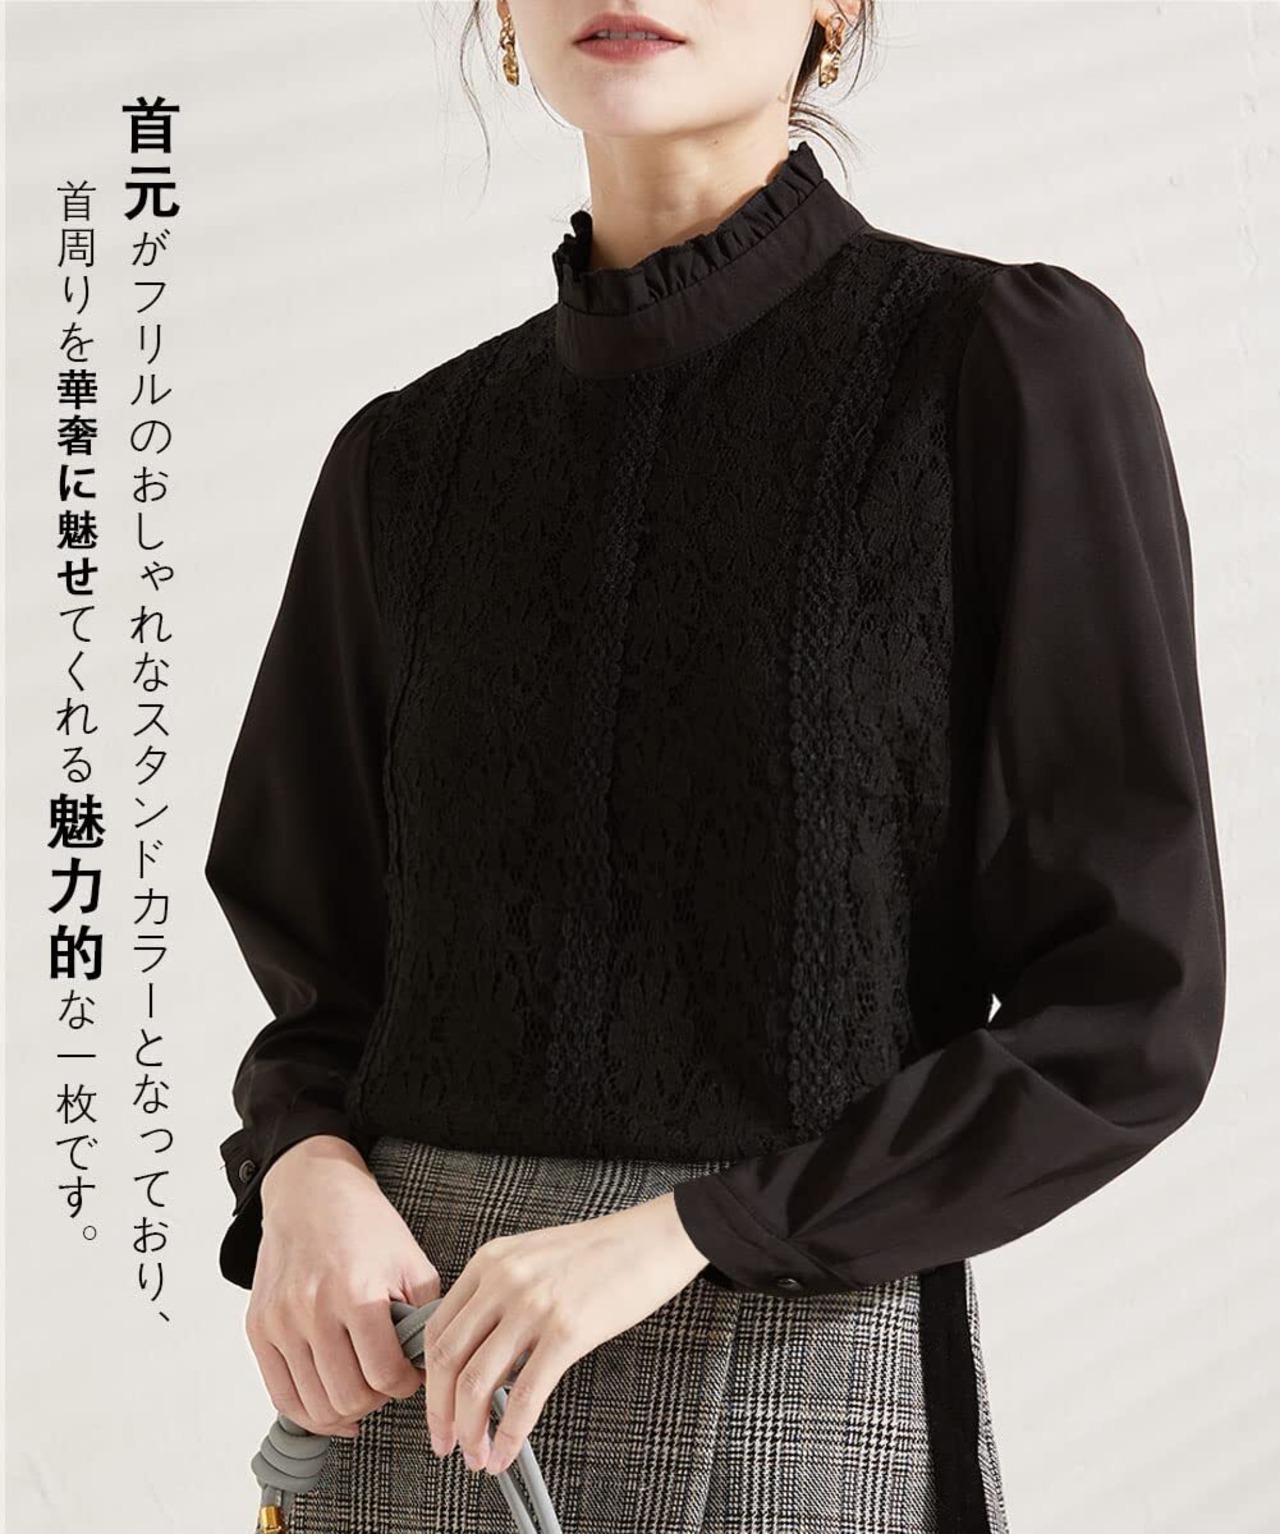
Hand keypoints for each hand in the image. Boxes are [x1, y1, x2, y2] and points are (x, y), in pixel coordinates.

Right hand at [246, 1134, 437, 1437]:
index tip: (412, 1375)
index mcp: (356, 1291)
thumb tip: (428, 1369)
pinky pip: (281, 1396)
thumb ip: (424, 1317)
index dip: (407, 1385)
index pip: (384, 1375)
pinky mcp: (258, 1328)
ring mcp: (280, 1322)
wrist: (311, 1191)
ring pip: (314, 1406)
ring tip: (362, 1389)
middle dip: (377, 1400)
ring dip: (346, 1410)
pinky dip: (308, 1413)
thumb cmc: (366, 1225)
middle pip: (348, 1398)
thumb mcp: (411, 1260)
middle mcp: (312, 1310)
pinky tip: (333, 1407)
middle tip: (387, 1382)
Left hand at [420, 1190, 709, 1476]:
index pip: (437, 1330)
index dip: (428, 1381)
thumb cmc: (600, 1251)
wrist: (653, 1237)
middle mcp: (502, 1280)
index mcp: (489, 1261)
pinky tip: (506, 1453)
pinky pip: (525, 1395)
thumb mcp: (533, 1257)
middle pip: (446, 1360)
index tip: (435, 1410)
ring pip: (476, 1382)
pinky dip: (509, 1435)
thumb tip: (480, 1356)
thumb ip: (499, 1295)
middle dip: (439, 1414)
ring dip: (470, 1431)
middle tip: (446, 1444)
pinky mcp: (567, 1330)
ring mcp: (533, 1305)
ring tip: (477, 1457)